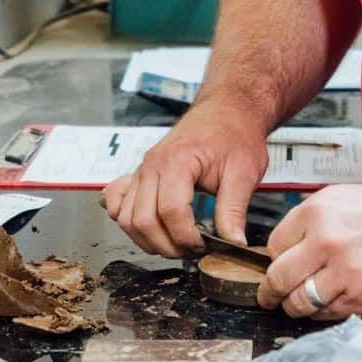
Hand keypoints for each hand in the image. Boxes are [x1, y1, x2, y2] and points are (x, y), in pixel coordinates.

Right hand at [103, 105, 269, 257]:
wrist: (227, 111)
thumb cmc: (235, 134)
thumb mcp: (244, 172)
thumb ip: (234, 209)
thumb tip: (233, 242)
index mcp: (177, 161)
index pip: (171, 212)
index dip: (186, 237)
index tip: (204, 246)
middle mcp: (152, 165)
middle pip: (142, 220)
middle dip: (167, 245)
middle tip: (192, 250)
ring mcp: (142, 170)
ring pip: (126, 217)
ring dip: (147, 239)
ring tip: (175, 244)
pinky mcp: (140, 174)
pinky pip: (117, 202)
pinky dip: (126, 220)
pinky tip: (147, 228)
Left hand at [257, 177, 361, 319]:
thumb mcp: (348, 199)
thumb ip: (316, 221)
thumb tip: (291, 245)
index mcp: (318, 211)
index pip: (274, 244)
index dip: (276, 257)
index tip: (278, 264)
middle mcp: (326, 242)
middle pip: (278, 277)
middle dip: (271, 290)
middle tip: (269, 296)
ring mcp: (344, 274)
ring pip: (300, 302)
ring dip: (296, 306)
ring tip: (297, 304)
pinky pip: (328, 314)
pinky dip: (325, 312)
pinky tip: (332, 303)